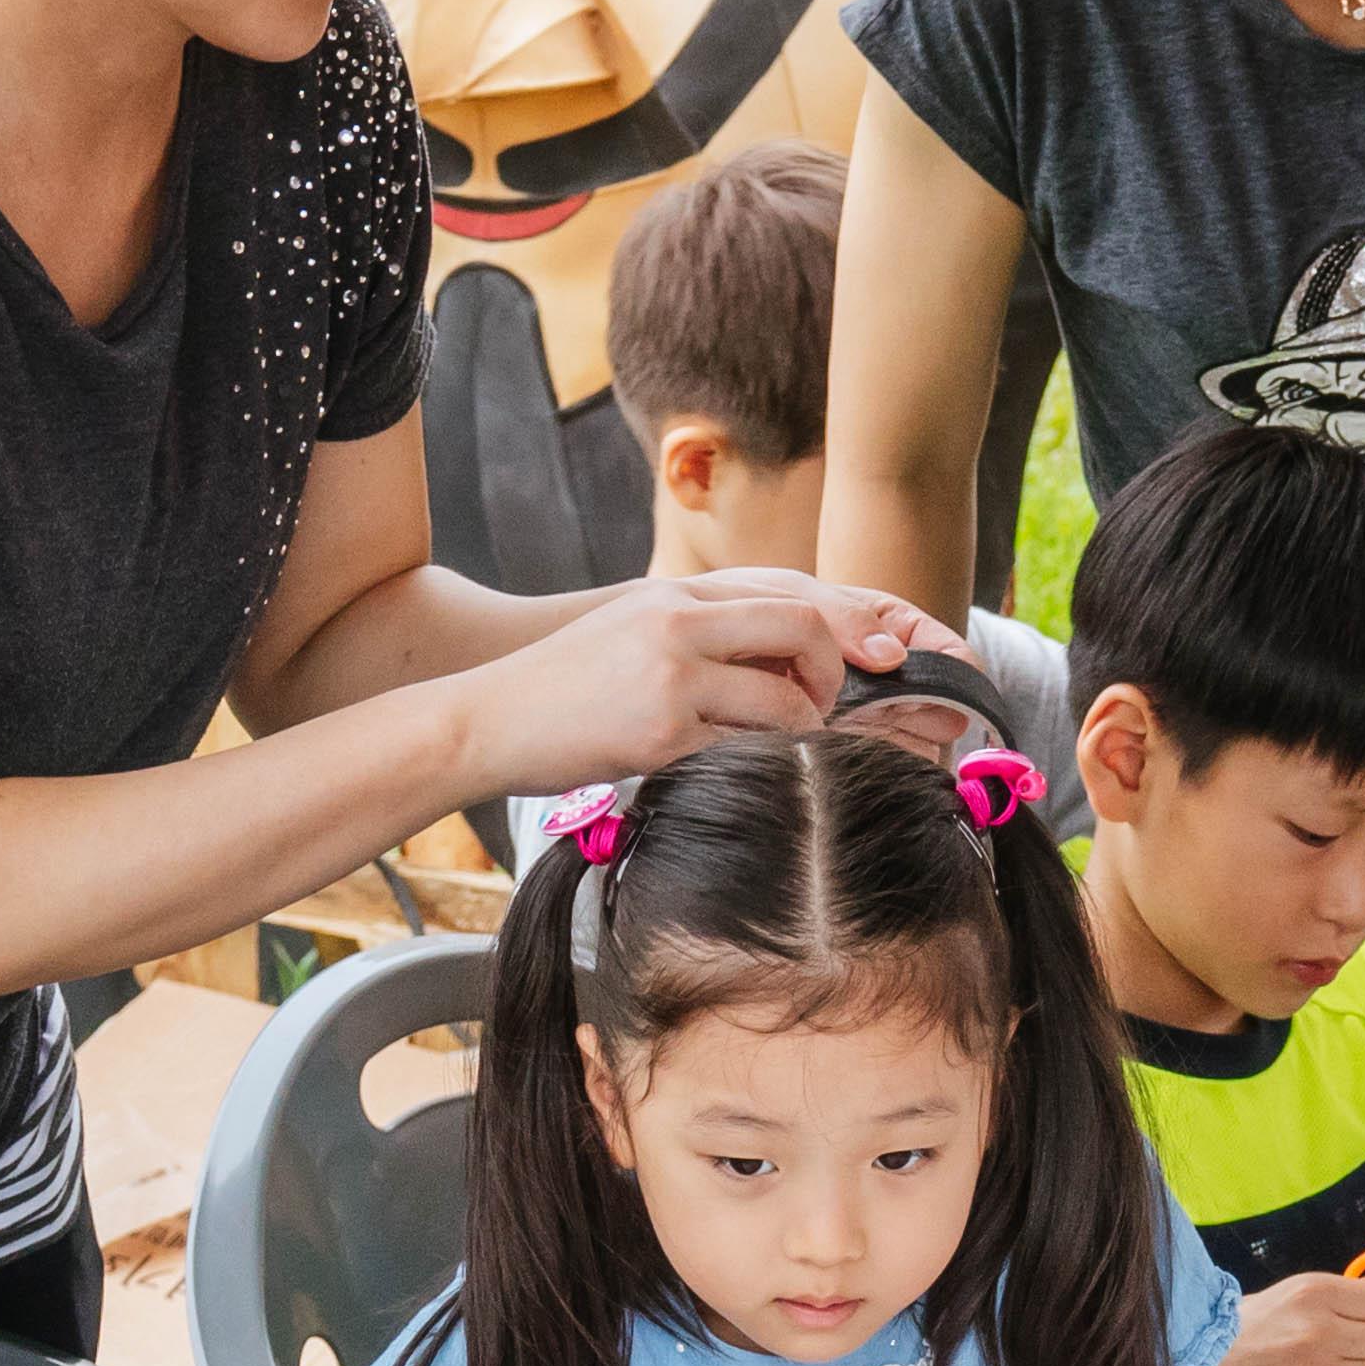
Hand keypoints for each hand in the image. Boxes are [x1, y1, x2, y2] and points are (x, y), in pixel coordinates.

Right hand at [472, 574, 945, 793]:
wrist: (484, 718)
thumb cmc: (562, 688)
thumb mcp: (632, 633)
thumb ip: (699, 632)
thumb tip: (776, 660)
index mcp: (675, 594)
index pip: (789, 593)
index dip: (849, 625)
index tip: (880, 655)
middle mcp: (679, 622)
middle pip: (805, 628)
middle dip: (836, 673)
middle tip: (825, 708)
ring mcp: (670, 676)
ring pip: (785, 700)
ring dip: (803, 731)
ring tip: (780, 748)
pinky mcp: (659, 734)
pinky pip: (745, 751)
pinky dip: (762, 765)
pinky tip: (744, 772)